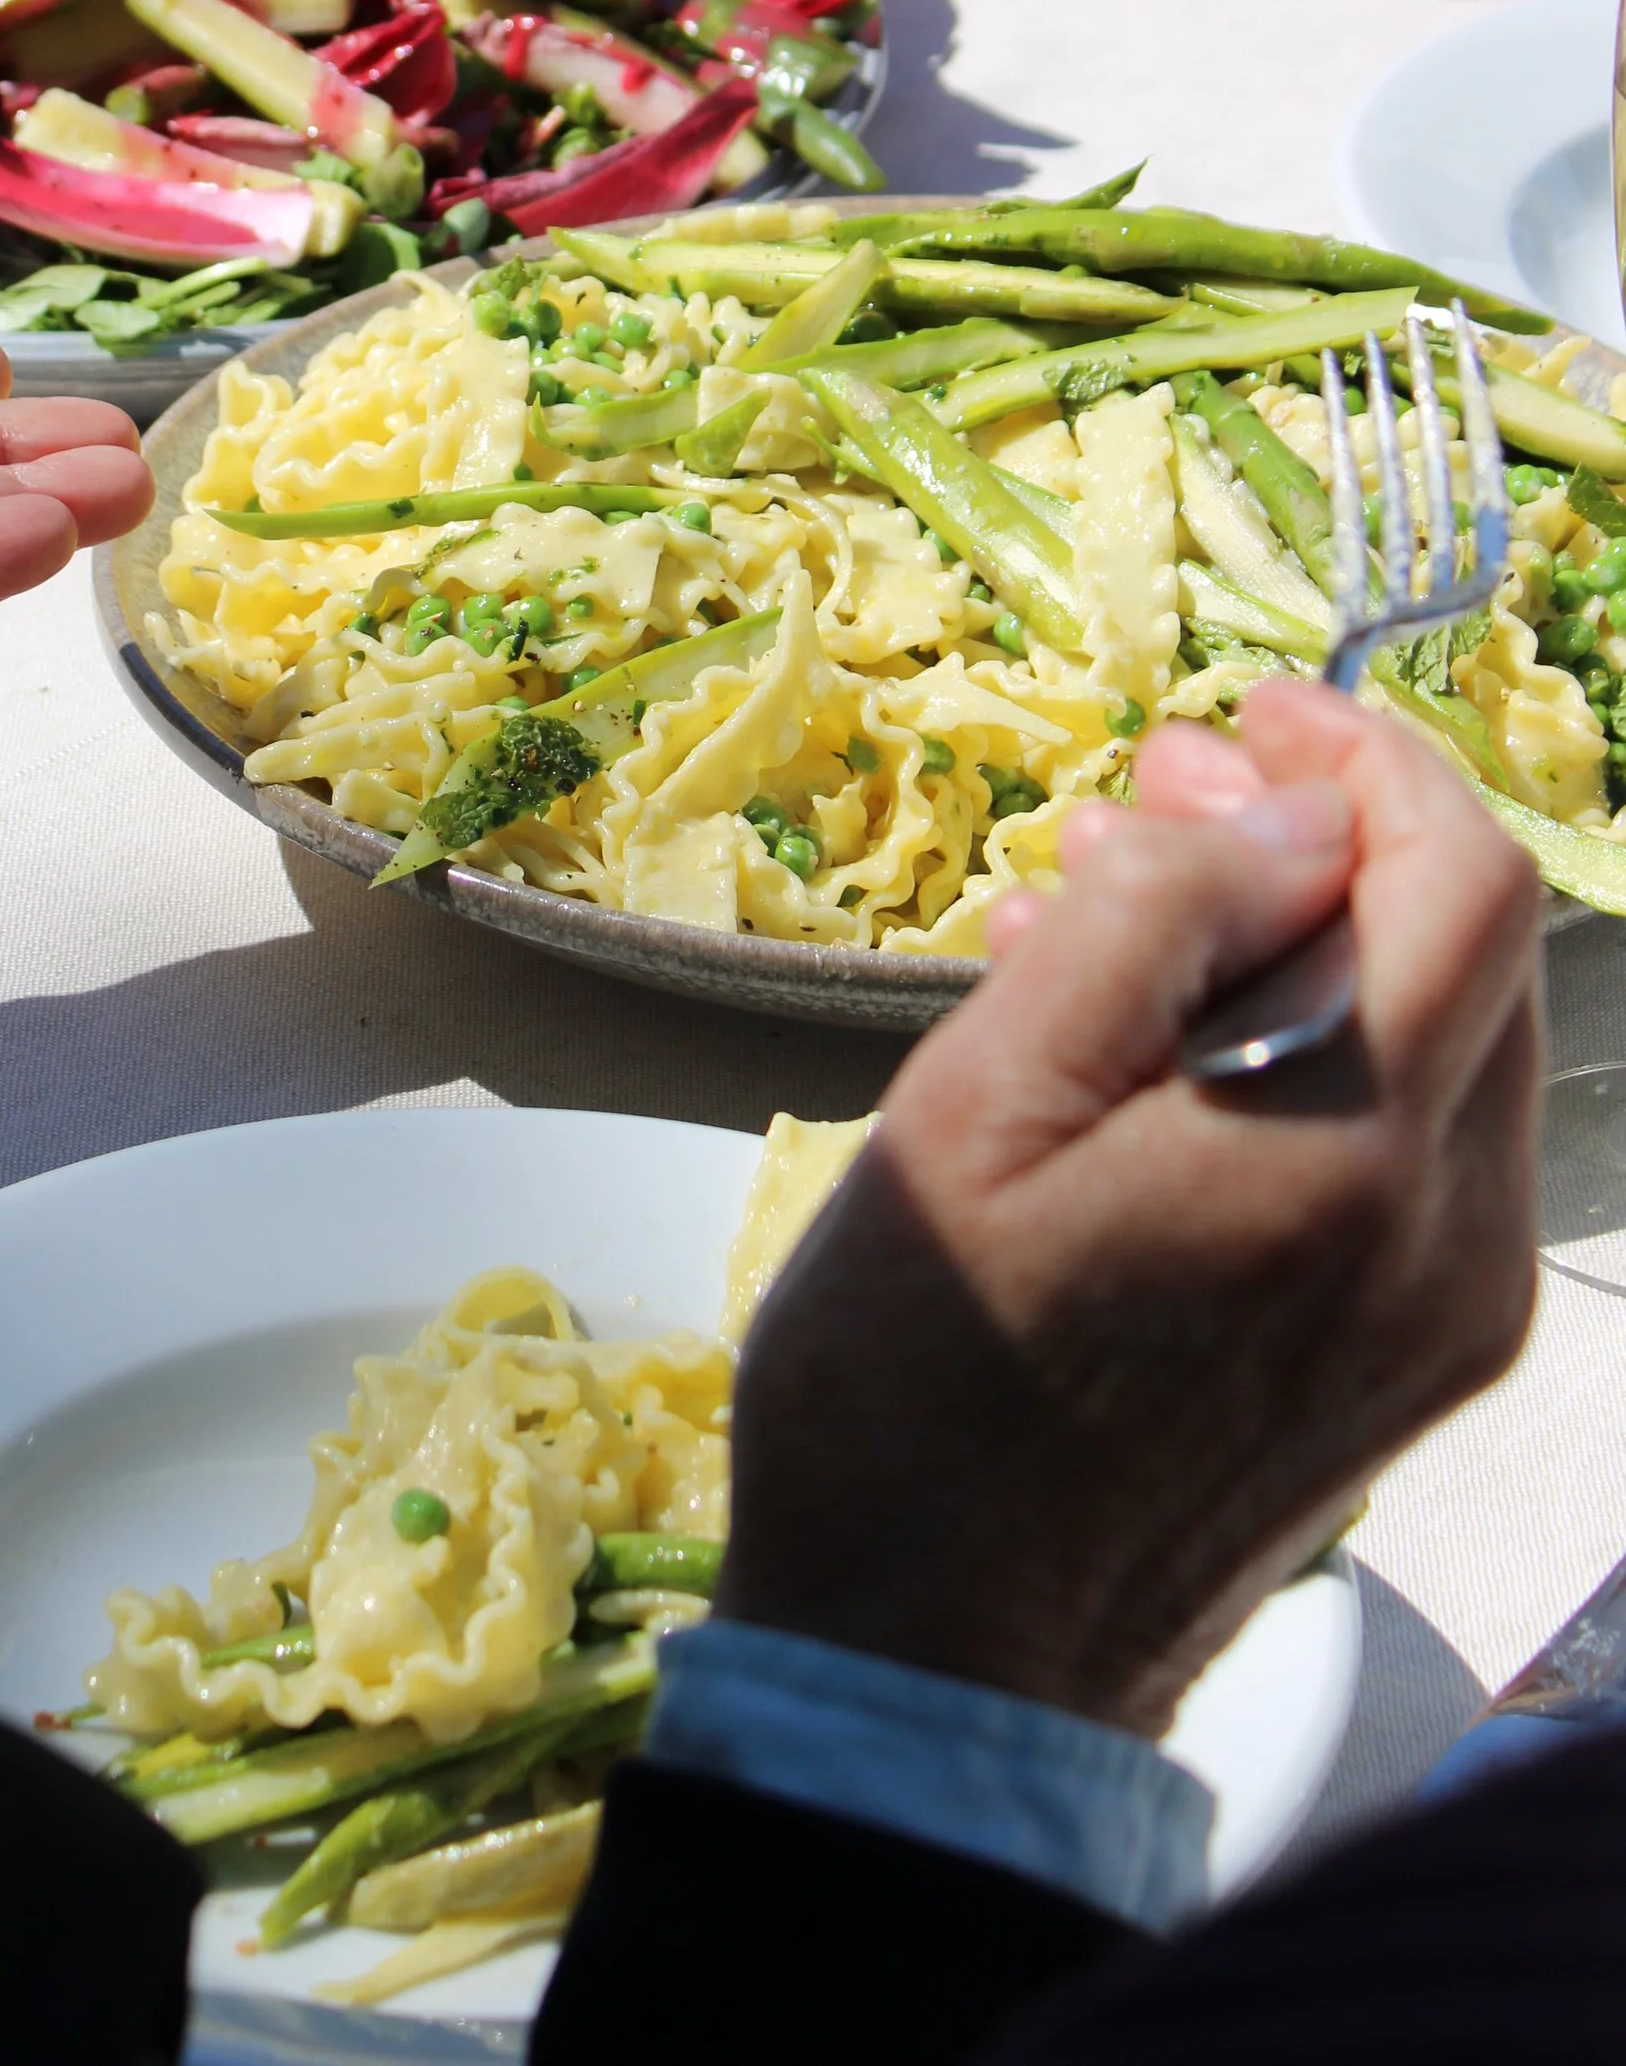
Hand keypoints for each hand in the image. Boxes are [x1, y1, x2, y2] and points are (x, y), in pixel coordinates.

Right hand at [720, 682, 1539, 1733]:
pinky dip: (1315, 1055)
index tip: (1241, 719)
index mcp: (1343, 1164)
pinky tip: (1167, 1051)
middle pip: (1474, 958)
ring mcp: (1451, 1319)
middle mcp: (1451, 1242)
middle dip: (1332, 836)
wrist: (943, 1669)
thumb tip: (1287, 814)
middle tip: (1153, 797)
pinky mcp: (1419, 1368)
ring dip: (1315, 938)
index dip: (1369, 762)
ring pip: (1446, 1049)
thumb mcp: (975, 1110)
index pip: (1466, 884)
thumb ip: (1148, 934)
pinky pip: (1411, 1153)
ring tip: (1126, 910)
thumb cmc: (914, 1382)